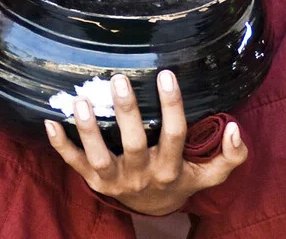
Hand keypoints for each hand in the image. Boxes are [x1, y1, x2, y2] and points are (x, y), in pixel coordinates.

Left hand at [45, 70, 246, 215]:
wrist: (152, 213)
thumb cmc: (180, 180)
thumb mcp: (208, 174)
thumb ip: (230, 156)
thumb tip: (236, 128)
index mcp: (170, 169)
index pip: (174, 135)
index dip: (171, 106)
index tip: (167, 73)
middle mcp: (141, 175)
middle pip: (134, 144)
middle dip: (126, 112)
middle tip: (118, 79)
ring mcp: (114, 179)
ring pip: (99, 157)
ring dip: (88, 130)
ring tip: (81, 100)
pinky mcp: (93, 181)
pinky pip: (74, 164)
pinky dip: (60, 146)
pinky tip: (50, 122)